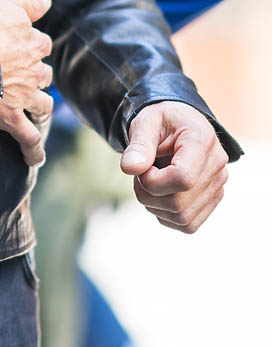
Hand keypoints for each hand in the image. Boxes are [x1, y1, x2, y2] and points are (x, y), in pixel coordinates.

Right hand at [0, 0, 52, 165]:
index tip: (23, 45)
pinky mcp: (13, 116)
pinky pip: (28, 138)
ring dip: (40, 107)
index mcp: (33, 41)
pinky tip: (34, 159)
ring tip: (35, 111)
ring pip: (43, 105)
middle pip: (44, 74)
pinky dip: (32, 150)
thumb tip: (46, 1)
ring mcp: (25, 95)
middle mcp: (33, 68)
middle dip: (37, 76)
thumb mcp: (6, 1)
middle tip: (25, 78)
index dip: (33, 43)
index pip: (42, 42)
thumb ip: (29, 2)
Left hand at [120, 100, 228, 232]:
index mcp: (202, 140)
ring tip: (152, 179)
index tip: (141, 168)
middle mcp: (217, 166)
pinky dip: (166, 214)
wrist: (179, 123)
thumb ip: (138, 145)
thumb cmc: (161, 121)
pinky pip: (187, 224)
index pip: (182, 179)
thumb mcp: (146, 123)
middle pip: (179, 204)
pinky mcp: (213, 200)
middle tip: (141, 173)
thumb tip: (129, 168)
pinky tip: (161, 191)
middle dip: (148, 194)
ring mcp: (218, 186)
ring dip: (155, 205)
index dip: (153, 181)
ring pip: (182, 218)